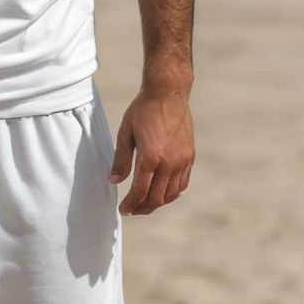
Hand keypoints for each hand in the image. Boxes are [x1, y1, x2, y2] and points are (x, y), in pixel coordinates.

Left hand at [110, 87, 194, 214]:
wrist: (168, 93)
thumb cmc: (143, 110)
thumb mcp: (126, 132)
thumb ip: (121, 159)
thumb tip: (114, 181)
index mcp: (151, 157)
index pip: (140, 191)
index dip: (131, 204)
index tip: (123, 210)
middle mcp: (170, 163)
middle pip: (157, 198)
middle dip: (143, 208)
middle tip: (132, 209)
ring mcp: (182, 161)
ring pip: (171, 194)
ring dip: (158, 202)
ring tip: (145, 203)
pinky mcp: (190, 157)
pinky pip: (182, 183)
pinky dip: (172, 193)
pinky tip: (162, 191)